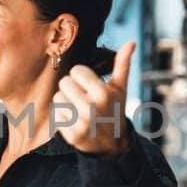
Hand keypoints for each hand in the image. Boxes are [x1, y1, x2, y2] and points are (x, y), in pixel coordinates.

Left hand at [54, 42, 135, 157]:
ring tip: (78, 108)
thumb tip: (131, 42)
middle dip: (73, 88)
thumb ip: (122, 64)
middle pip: (64, 82)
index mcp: (103, 93)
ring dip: (66, 101)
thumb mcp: (120, 88)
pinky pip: (55, 114)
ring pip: (57, 97)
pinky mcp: (71, 134)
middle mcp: (91, 107)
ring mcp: (80, 122)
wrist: (112, 144)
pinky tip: (74, 120)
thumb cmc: (114, 109)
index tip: (90, 86)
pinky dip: (62, 116)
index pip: (76, 70)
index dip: (82, 76)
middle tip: (84, 97)